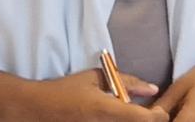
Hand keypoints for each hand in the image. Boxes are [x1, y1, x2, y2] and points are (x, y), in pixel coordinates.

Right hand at [0, 62, 168, 121]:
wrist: (34, 109)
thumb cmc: (65, 90)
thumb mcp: (96, 77)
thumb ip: (127, 82)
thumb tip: (152, 89)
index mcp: (105, 110)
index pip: (143, 119)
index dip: (158, 117)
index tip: (160, 112)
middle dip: (146, 121)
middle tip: (150, 114)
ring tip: (130, 114)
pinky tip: (115, 118)